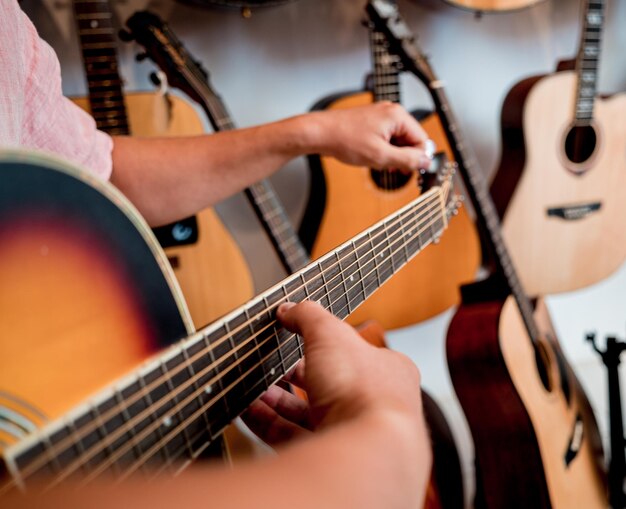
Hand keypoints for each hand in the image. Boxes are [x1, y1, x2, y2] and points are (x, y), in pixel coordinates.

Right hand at [242, 301, 424, 446]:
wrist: (366, 453)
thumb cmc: (364, 392)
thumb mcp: (331, 334)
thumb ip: (308, 316)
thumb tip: (289, 307)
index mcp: (388, 373)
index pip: (353, 354)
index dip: (323, 347)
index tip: (296, 341)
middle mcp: (373, 407)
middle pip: (328, 388)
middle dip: (294, 378)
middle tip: (271, 368)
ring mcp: (351, 437)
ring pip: (307, 416)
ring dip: (276, 401)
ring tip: (253, 389)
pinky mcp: (327, 461)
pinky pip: (292, 440)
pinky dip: (268, 424)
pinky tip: (249, 411)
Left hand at [307, 101, 431, 171]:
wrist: (320, 133)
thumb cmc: (345, 140)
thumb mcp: (380, 156)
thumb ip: (407, 159)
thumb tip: (426, 161)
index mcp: (398, 116)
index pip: (421, 139)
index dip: (418, 158)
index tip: (411, 172)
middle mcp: (391, 112)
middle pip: (410, 139)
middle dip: (403, 157)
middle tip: (391, 169)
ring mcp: (381, 116)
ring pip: (398, 140)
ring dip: (392, 155)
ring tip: (378, 163)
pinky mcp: (372, 121)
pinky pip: (387, 138)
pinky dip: (383, 150)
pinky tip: (373, 158)